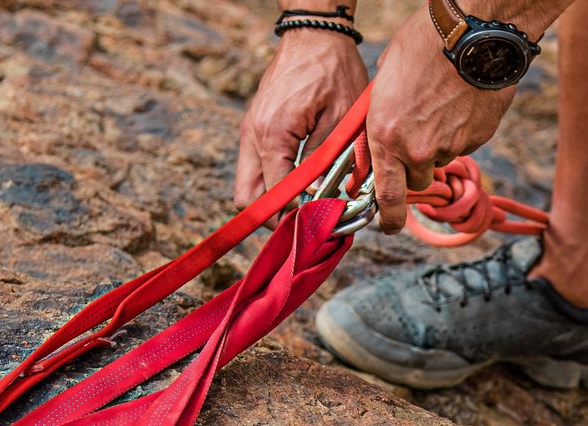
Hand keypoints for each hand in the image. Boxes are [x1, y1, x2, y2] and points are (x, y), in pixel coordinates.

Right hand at [234, 29, 368, 207]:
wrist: (314, 34)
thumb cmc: (332, 70)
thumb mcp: (340, 119)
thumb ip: (327, 162)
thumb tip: (322, 199)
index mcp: (271, 136)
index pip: (272, 197)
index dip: (293, 218)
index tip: (316, 228)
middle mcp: (252, 136)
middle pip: (247, 199)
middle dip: (273, 218)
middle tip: (305, 224)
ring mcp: (250, 131)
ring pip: (248, 185)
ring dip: (272, 200)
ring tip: (306, 206)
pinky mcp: (256, 127)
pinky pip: (256, 166)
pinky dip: (273, 181)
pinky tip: (301, 183)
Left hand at [367, 10, 517, 232]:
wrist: (471, 33)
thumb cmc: (422, 46)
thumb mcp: (385, 81)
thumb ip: (381, 116)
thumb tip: (382, 133)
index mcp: (386, 136)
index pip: (388, 196)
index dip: (389, 219)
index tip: (389, 226)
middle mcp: (418, 149)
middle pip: (417, 178)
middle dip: (416, 164)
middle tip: (419, 131)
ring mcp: (451, 145)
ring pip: (442, 157)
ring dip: (439, 141)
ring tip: (440, 103)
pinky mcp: (478, 137)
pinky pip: (466, 142)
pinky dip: (462, 128)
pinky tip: (460, 99)